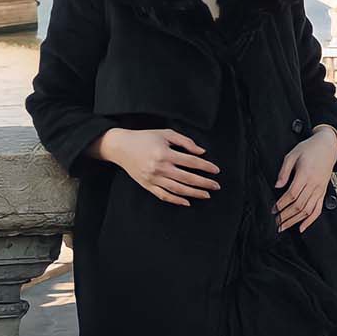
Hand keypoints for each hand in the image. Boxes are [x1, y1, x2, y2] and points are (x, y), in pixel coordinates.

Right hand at [96, 127, 221, 206]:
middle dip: (204, 183)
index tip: (216, 171)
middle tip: (216, 186)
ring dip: (194, 193)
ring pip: (178, 189)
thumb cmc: (144, 138)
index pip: (191, 162)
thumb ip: (185, 141)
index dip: (206, 167)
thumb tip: (201, 152)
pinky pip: (164, 196)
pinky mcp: (147, 185)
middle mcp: (160, 168)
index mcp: (165, 153)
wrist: (120, 147)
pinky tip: (187, 202)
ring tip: (206, 195)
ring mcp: (153, 178)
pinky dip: (176, 200)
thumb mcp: (165, 133)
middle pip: (187, 178)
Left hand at [274, 126, 336, 230]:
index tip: (273, 209)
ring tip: (284, 227)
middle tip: (276, 222)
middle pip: (299, 205)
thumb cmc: (309, 149)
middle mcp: (314, 184)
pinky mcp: (323, 192)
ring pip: (308, 210)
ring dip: (295, 220)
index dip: (282, 204)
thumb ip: (284, 171)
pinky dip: (310, 220)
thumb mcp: (292, 155)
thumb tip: (277, 186)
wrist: (328, 146)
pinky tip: (301, 228)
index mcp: (305, 174)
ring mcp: (320, 189)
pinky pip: (318, 209)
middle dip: (286, 216)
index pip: (292, 194)